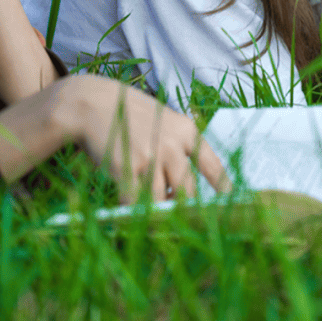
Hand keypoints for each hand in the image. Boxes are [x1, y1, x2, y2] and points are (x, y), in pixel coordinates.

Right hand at [65, 76, 228, 202]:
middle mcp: (172, 144)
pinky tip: (131, 211)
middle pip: (188, 189)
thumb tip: (183, 190)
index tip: (229, 202)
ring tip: (154, 216)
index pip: (212, 165)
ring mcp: (149, 156)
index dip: (222, 187)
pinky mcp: (126, 166)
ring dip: (158, 211)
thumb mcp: (164, 122)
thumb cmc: (130, 116)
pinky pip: (135, 200)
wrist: (92, 102)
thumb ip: (178, 148)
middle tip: (183, 219)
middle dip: (185, 207)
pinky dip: (134, 211)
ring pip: (162, 199)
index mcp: (186, 131)